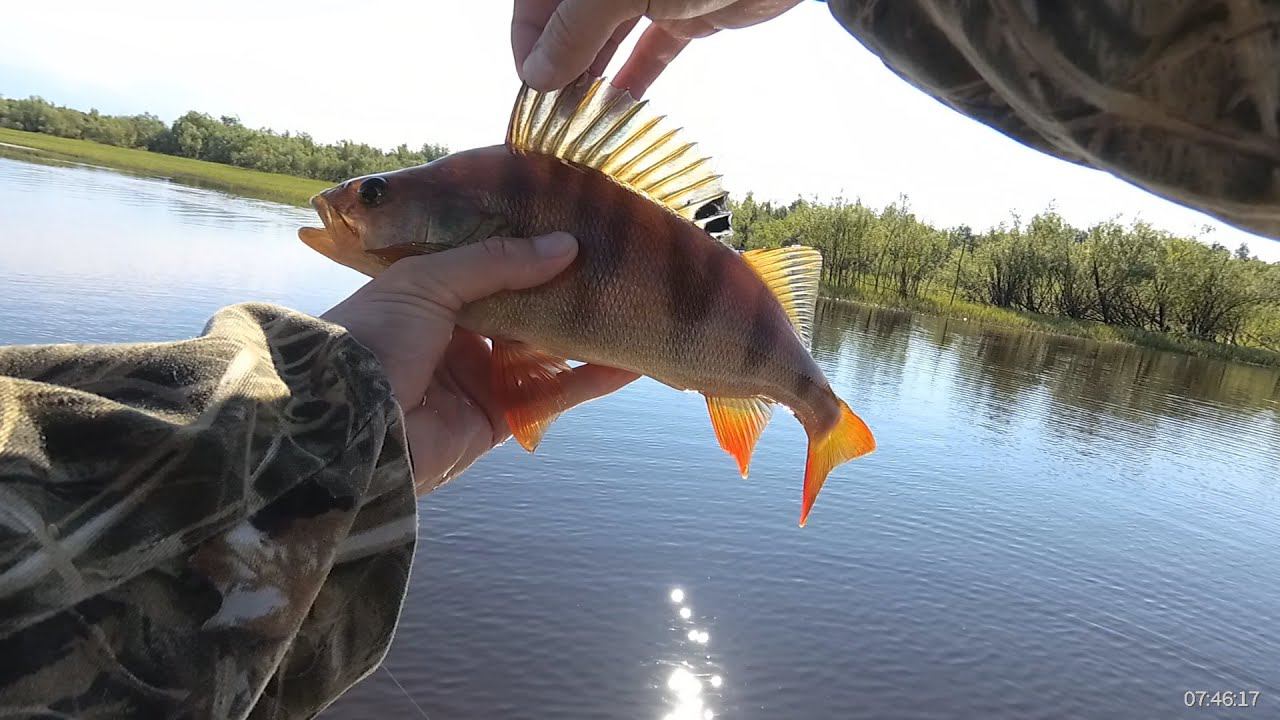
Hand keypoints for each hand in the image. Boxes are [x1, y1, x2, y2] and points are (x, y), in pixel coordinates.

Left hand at [322, 232, 638, 495]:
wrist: (347, 425)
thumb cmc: (373, 337)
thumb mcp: (427, 280)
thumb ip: (496, 261)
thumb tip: (566, 245)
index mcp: (428, 294)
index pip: (489, 265)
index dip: (528, 250)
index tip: (573, 228)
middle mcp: (455, 334)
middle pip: (524, 308)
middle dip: (565, 290)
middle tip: (615, 265)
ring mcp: (477, 378)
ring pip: (544, 351)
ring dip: (586, 332)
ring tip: (635, 307)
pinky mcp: (496, 420)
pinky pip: (551, 396)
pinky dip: (590, 381)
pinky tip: (630, 361)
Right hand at [512, 0, 801, 97]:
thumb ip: (574, 28)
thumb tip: (535, 75)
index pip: (534, 1)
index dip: (527, 41)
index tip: (530, 89)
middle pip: (569, 21)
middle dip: (559, 65)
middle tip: (553, 117)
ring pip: (608, 37)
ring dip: (593, 78)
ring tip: (580, 122)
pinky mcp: (689, 13)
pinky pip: (651, 49)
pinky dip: (636, 78)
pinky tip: (619, 112)